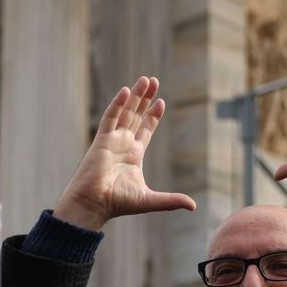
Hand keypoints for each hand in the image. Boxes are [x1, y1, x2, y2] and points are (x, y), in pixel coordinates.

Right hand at [51, 76, 195, 231]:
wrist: (94, 204)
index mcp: (134, 154)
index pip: (145, 129)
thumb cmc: (117, 202)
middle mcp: (123, 144)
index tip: (161, 102)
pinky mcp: (101, 139)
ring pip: (125, 111)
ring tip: (146, 79)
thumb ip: (171, 200)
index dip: (153, 115)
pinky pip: (110, 117)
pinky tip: (126, 91)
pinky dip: (117, 104)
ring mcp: (112, 140)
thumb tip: (193, 206)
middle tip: (153, 81)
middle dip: (145, 98)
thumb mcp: (149, 200)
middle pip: (136, 115)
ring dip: (135, 96)